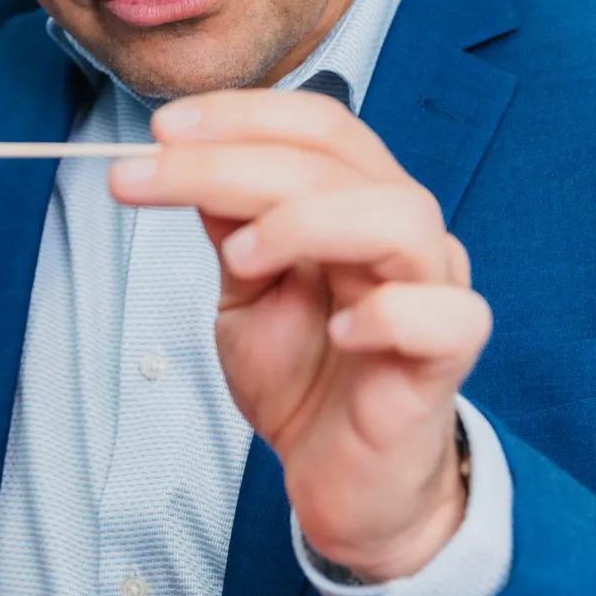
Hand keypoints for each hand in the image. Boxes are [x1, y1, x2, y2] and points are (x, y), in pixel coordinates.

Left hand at [108, 89, 489, 580]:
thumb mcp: (244, 289)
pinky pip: (441, 314)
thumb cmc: (303, 377)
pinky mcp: (449, 356)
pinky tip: (336, 332)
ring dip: (306, 220)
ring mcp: (434, 289)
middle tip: (147, 175)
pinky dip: (385, 314)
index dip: (242, 115)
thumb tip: (180, 152)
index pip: (318, 125)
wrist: (339, 480)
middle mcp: (403, 231)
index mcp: (358, 199)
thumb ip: (229, 223)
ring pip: (399, 216)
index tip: (160, 126)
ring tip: (240, 256)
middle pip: (337, 162)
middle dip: (230, 160)